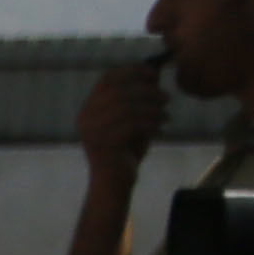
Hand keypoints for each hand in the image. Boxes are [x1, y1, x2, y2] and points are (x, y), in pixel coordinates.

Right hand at [81, 57, 174, 174]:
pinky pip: (132, 125)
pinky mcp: (104, 144)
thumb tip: (154, 73)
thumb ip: (139, 97)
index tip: (153, 74)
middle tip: (167, 98)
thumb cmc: (125, 150)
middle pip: (120, 91)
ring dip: (152, 109)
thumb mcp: (133, 119)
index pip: (107, 78)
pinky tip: (161, 130)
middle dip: (148, 92)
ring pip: (128, 108)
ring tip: (166, 116)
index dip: (132, 71)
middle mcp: (86, 117)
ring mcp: (92, 131)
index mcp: (89, 108)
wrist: (114, 182)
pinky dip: (151, 125)